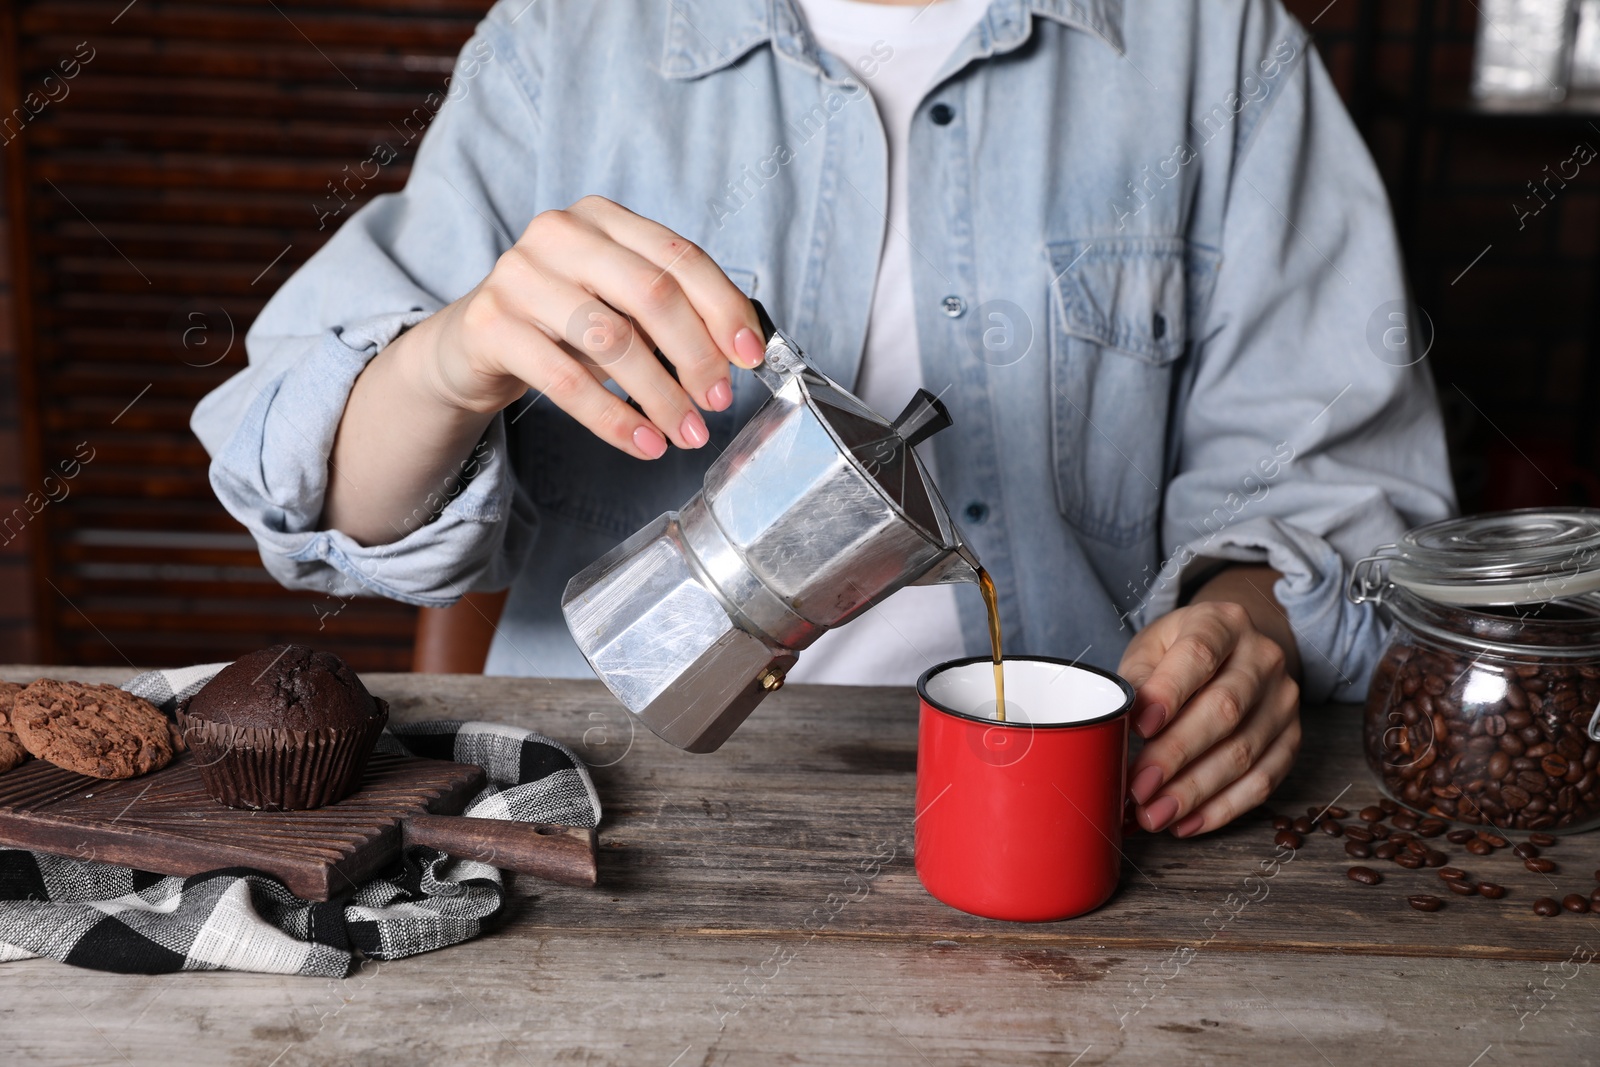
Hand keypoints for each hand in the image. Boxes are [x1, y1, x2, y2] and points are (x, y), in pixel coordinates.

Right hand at [406, 194, 766, 458]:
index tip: (751, 357)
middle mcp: (558, 233)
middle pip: (652, 294)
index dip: (724, 309)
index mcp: (601, 217)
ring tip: (687, 433)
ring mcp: (518, 275)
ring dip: (661, 396)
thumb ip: (671, 316)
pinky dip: (614, 420)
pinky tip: (644, 443)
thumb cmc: (560, 324)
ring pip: (612, 339)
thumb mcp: (618, 306)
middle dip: (697, 355)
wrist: (471, 344)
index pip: (680, 256)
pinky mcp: (490, 324)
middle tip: (719, 401)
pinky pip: (565, 381)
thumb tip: (736, 354)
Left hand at [1119, 596, 1300, 836]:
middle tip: (1139, 788)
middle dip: (1176, 755)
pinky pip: (1265, 780)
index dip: (1170, 693)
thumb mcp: (1151, 648)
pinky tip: (1189, 822)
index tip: (1140, 728)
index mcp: (1222, 622)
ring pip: (1244, 751)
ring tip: (1155, 814)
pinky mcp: (1293, 736)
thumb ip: (1137, 680)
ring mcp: (1283, 698)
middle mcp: (1263, 657)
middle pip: (1224, 710)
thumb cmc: (1178, 652)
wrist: (1233, 650)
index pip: (1199, 654)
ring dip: (1196, 791)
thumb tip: (1120, 725)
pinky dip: (1224, 808)